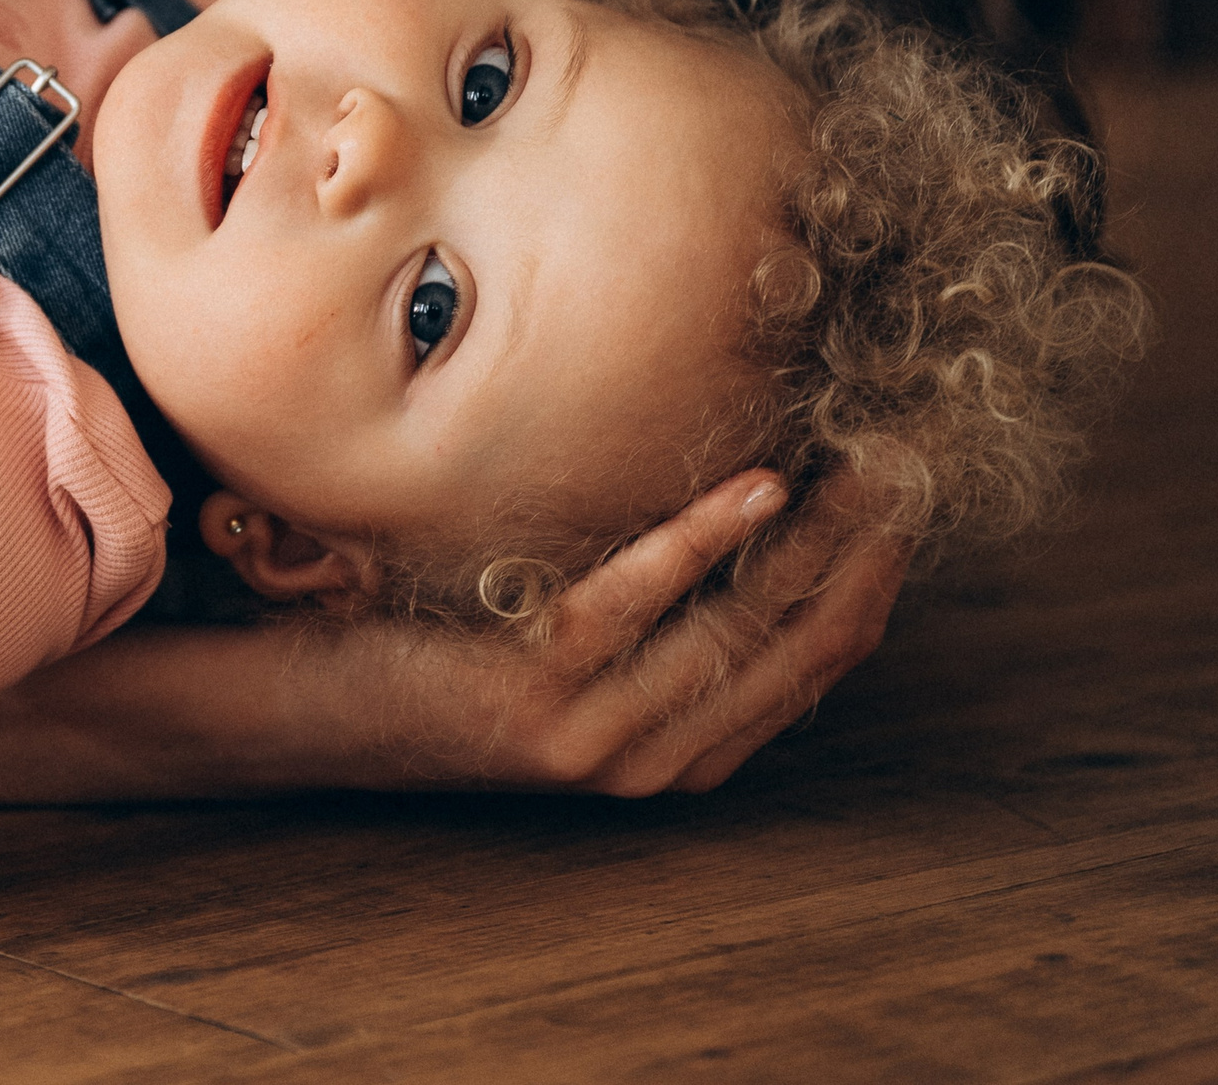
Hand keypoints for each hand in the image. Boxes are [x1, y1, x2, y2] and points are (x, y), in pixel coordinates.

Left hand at [350, 470, 908, 793]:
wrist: (306, 709)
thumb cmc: (441, 644)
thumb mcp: (567, 631)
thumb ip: (657, 602)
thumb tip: (747, 498)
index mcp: (683, 747)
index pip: (817, 662)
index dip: (876, 577)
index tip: (910, 491)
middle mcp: (655, 756)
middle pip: (799, 646)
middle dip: (868, 550)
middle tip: (911, 460)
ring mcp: (596, 733)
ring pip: (739, 631)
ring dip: (812, 541)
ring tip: (859, 463)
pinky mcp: (532, 694)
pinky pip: (634, 607)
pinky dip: (701, 542)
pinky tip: (754, 488)